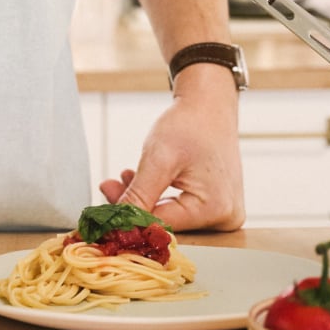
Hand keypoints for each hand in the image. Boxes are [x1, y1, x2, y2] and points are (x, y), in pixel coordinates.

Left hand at [99, 64, 243, 229]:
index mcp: (216, 209)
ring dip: (145, 201)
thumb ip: (137, 196)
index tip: (103, 205)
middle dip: (136, 207)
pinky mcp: (218, 205)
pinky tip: (143, 181)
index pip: (162, 226)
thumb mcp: (159, 159)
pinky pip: (182, 210)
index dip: (129, 217)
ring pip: (172, 217)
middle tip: (109, 186)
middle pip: (168, 223)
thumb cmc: (190, 124)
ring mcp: (225, 212)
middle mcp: (226, 217)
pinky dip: (160, 197)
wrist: (211, 103)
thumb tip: (113, 225)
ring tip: (124, 177)